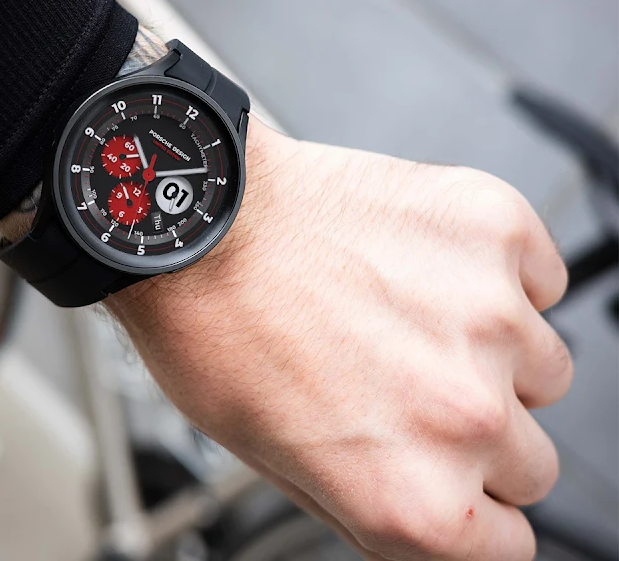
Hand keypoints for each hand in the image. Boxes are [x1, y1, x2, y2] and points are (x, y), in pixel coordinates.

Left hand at [108, 117, 571, 560]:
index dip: (471, 506)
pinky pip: (539, 278)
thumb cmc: (216, 329)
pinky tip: (426, 265)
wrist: (204, 220)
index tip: (452, 471)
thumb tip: (441, 513)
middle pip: (533, 460)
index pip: (507, 543)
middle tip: (411, 378)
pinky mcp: (493, 229)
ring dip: (489, 349)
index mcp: (412, 496)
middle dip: (476, 430)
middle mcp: (463, 413)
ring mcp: (488, 314)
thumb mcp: (279, 464)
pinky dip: (497, 275)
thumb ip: (381, 506)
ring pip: (544, 367)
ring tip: (410, 312)